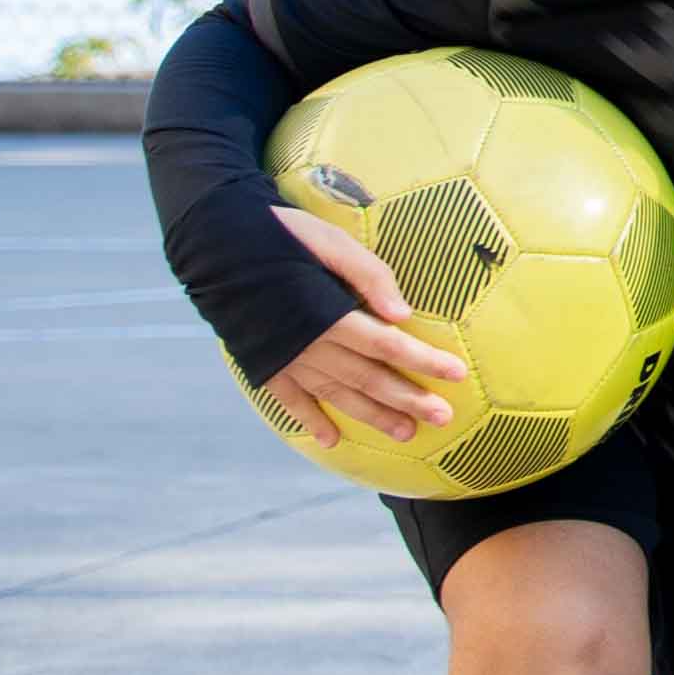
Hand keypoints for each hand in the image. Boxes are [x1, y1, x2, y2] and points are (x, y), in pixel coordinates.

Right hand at [250, 204, 467, 443]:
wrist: (215, 244)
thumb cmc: (281, 235)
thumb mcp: (330, 242)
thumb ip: (368, 275)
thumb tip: (402, 314)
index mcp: (327, 312)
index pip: (387, 344)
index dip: (424, 360)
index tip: (458, 374)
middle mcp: (308, 343)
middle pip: (367, 377)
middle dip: (407, 399)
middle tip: (443, 418)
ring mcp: (285, 356)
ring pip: (335, 394)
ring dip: (371, 415)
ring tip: (405, 433)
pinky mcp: (263, 361)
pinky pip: (289, 398)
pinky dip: (309, 419)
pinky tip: (330, 439)